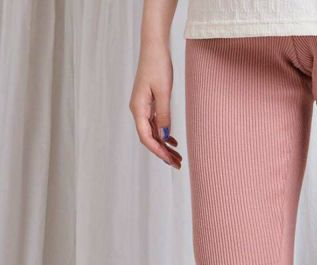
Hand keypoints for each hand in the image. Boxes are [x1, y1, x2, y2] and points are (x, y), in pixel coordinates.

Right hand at [129, 43, 181, 167]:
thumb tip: (164, 136)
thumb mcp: (163, 92)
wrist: (154, 47)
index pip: (146, 137)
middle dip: (163, 153)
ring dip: (165, 146)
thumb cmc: (157, 65)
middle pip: (149, 138)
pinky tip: (173, 141)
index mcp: (138, 108)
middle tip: (177, 164)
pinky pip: (155, 124)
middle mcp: (138, 110)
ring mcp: (143, 107)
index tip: (169, 161)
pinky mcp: (149, 103)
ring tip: (177, 157)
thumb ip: (163, 115)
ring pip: (153, 133)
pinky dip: (164, 134)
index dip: (158, 151)